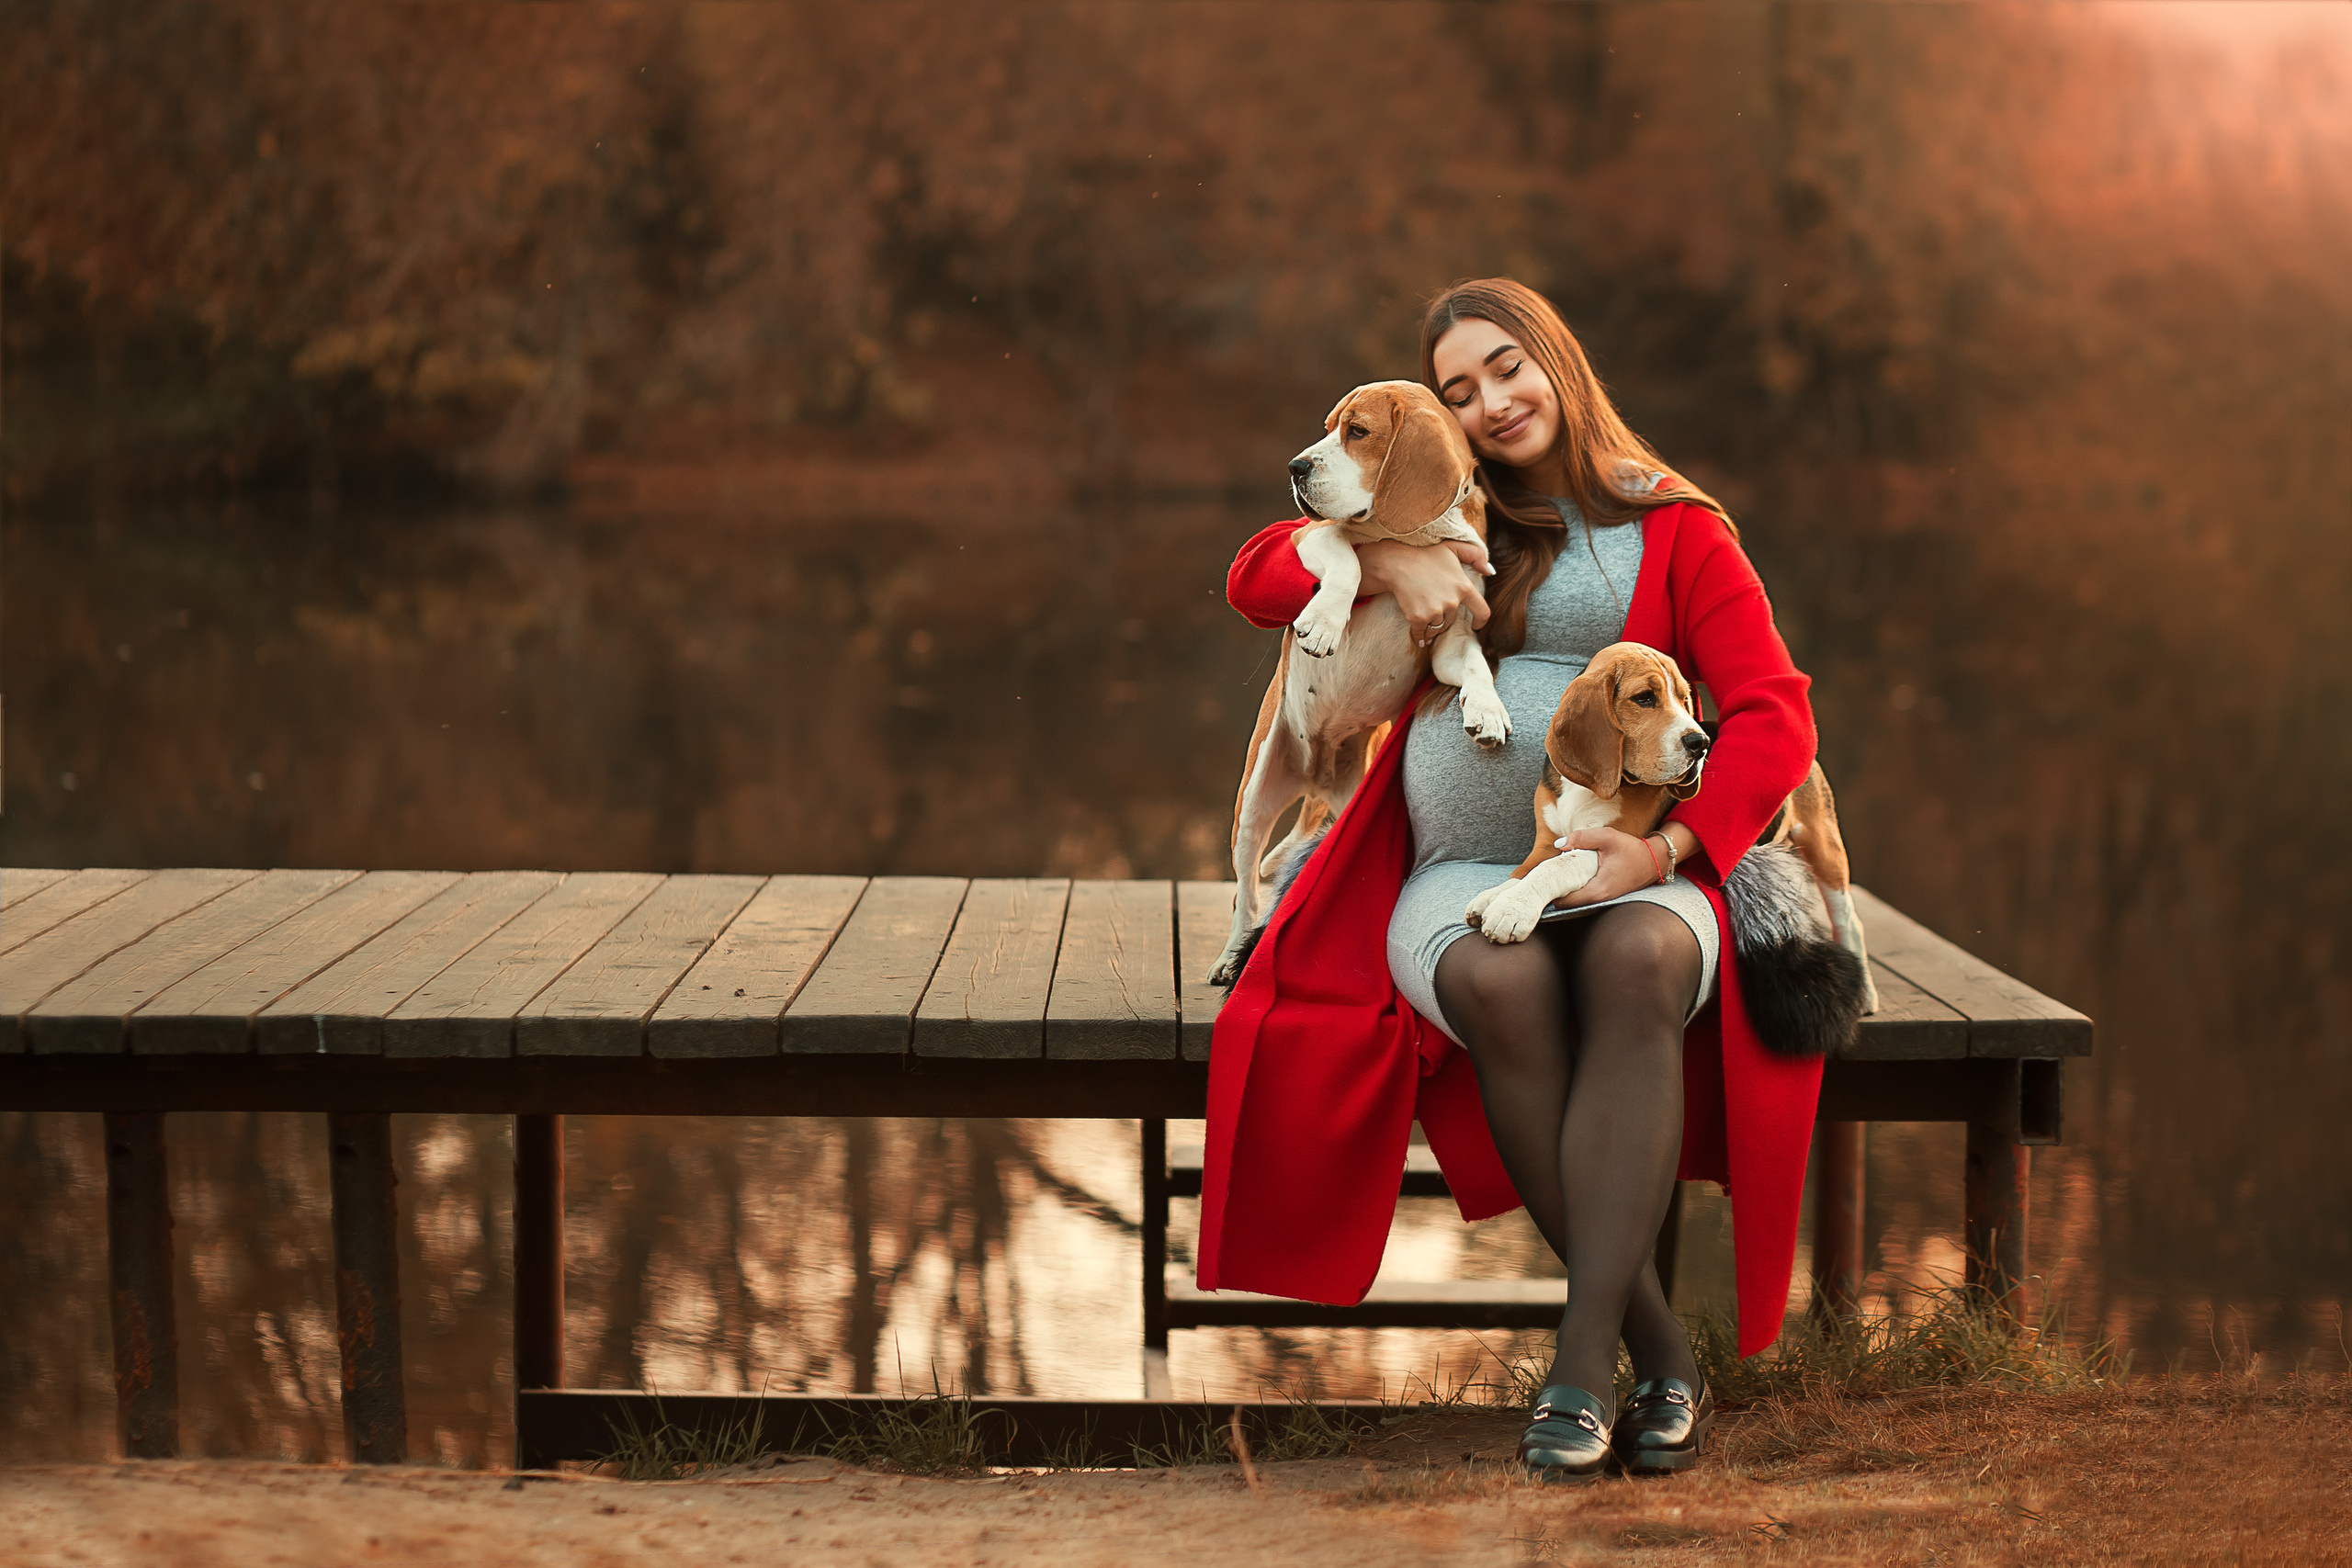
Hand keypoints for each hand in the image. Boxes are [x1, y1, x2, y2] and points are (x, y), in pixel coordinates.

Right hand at [1356, 539, 1491, 646]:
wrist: (1397, 563)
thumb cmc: (1426, 554)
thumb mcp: (1454, 547)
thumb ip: (1477, 555)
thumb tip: (1491, 572)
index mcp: (1464, 587)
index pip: (1482, 611)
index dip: (1480, 621)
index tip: (1476, 625)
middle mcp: (1452, 602)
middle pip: (1452, 620)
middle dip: (1445, 617)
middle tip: (1434, 607)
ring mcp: (1435, 611)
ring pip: (1437, 627)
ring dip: (1432, 626)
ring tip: (1425, 617)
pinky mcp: (1418, 618)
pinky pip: (1422, 632)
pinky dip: (1420, 635)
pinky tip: (1420, 637)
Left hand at [1548, 827, 1662, 908]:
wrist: (1655, 859)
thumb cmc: (1632, 849)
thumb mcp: (1607, 837)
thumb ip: (1582, 838)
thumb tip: (1559, 844)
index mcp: (1598, 890)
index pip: (1564, 901)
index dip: (1550, 891)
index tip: (1540, 879)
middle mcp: (1599, 899)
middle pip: (1566, 902)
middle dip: (1554, 890)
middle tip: (1544, 874)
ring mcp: (1603, 899)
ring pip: (1574, 900)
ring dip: (1564, 889)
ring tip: (1555, 873)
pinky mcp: (1605, 895)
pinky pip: (1583, 895)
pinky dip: (1574, 887)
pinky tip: (1569, 874)